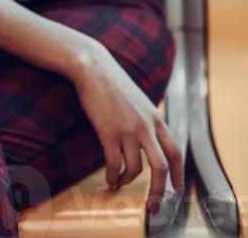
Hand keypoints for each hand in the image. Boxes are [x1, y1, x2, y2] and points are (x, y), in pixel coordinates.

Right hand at [72, 45, 184, 210]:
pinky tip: (110, 179)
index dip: (179, 175)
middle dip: (159, 191)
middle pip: (161, 167)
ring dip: (128, 181)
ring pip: (136, 169)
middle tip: (153, 205)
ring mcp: (127, 129)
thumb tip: (153, 143)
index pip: (176, 152)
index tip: (177, 190)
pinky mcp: (108, 132)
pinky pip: (114, 164)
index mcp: (156, 118)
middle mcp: (146, 126)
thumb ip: (149, 121)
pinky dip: (113, 176)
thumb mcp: (141, 101)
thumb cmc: (114, 83)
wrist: (94, 68)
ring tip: (120, 183)